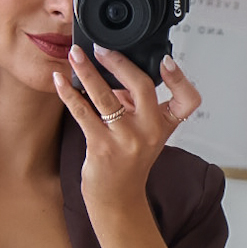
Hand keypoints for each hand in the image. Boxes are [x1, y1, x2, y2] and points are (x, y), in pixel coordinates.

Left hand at [52, 44, 200, 211]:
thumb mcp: (144, 132)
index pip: (187, 100)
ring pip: (106, 97)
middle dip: (119, 63)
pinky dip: (69, 94)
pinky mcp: (102, 147)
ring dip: (87, 72)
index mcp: (164, 125)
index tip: (166, 60)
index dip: (180, 78)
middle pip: (141, 87)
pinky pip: (83, 113)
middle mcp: (149, 132)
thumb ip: (136, 103)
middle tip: (101, 49)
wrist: (117, 198)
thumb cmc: (128, 163)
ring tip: (75, 55)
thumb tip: (112, 72)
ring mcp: (126, 140)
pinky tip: (60, 81)